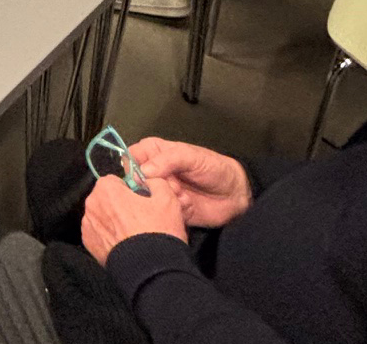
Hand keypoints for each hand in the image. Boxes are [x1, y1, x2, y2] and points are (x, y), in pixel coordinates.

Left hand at [81, 175, 186, 264]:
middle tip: (141, 219)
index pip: (117, 181)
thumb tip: (149, 180)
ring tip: (135, 234)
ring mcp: (88, 226)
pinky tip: (126, 244)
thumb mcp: (167, 199)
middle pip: (108, 198)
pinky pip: (100, 234)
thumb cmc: (158, 231)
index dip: (131, 190)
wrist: (152, 271)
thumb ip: (156, 181)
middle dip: (121, 205)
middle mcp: (91, 204)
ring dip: (115, 222)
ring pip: (104, 216)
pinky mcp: (89, 244)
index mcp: (106, 188)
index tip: (143, 202)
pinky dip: (110, 237)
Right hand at [128, 137, 252, 227]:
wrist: (236, 194)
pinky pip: (161, 214)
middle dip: (154, 187)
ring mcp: (161, 193)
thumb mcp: (191, 156)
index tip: (148, 176)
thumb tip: (143, 171)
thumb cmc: (213, 167)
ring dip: (166, 200)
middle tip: (174, 187)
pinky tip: (189, 207)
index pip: (130, 158)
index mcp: (153, 153)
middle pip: (136, 182)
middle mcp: (153, 173)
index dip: (134, 168)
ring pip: (148, 200)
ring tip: (185, 198)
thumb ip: (167, 160)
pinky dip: (174, 212)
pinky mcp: (169, 210)